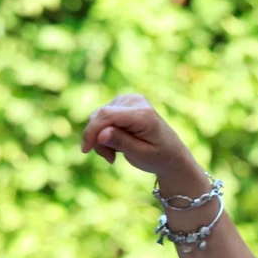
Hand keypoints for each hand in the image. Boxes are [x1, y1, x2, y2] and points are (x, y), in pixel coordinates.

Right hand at [78, 94, 204, 189]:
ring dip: (101, 138)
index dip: (92, 131)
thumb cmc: (158, 157)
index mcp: (144, 114)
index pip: (107, 115)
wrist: (171, 154)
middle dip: (98, 139)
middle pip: (100, 116)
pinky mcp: (122, 103)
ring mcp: (128, 100)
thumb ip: (121, 142)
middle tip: (110, 158)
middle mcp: (135, 101)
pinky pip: (102, 117)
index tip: (86, 150)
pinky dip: (104, 133)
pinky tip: (116, 144)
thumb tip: (101, 133)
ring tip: (115, 153)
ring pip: (98, 117)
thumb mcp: (140, 155)